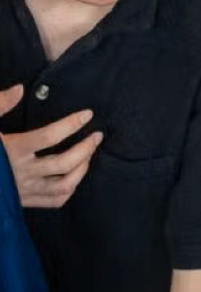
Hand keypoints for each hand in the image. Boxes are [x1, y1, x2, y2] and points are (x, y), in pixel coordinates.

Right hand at [0, 85, 102, 207]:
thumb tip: (19, 89)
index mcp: (12, 150)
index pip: (51, 136)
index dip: (72, 124)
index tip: (87, 114)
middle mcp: (22, 172)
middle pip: (65, 162)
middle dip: (86, 148)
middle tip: (97, 136)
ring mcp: (24, 190)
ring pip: (65, 184)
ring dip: (82, 169)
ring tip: (89, 155)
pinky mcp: (23, 201)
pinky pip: (54, 201)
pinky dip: (69, 190)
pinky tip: (74, 179)